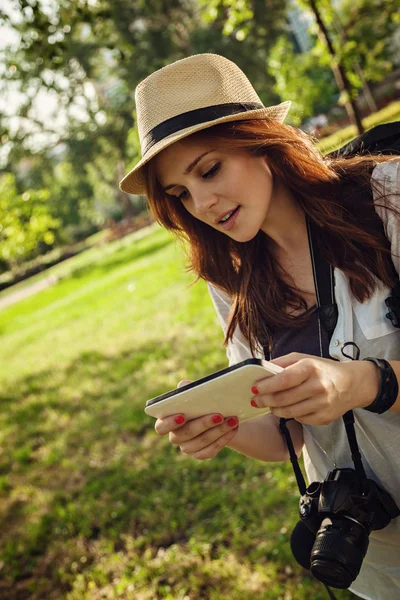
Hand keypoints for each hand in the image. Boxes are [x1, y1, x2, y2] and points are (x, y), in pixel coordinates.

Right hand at [154, 380, 238, 459]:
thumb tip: (184, 386)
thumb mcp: (195, 392)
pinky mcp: (200, 454)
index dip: (169, 423)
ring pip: (201, 442)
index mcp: (167, 421)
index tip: (182, 416)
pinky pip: (210, 451)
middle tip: (219, 415)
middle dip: (203, 424)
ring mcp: (187, 447)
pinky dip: (224, 439)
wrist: (218, 414)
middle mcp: (175, 436)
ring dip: (219, 431)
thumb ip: (187, 388)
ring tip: (233, 420)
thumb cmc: (202, 401)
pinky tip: (233, 429)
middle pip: (186, 434)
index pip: (161, 427)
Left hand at [250, 353, 379, 425]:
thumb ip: (282, 363)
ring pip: (289, 412)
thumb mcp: (304, 358)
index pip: (284, 379)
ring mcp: (322, 404)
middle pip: (284, 398)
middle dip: (265, 400)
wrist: (352, 383)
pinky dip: (290, 415)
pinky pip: (300, 419)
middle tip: (256, 400)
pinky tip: (288, 408)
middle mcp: (318, 387)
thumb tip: (261, 370)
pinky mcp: (325, 418)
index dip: (266, 385)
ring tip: (269, 405)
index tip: (254, 388)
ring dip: (274, 410)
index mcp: (311, 368)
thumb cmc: (323, 369)